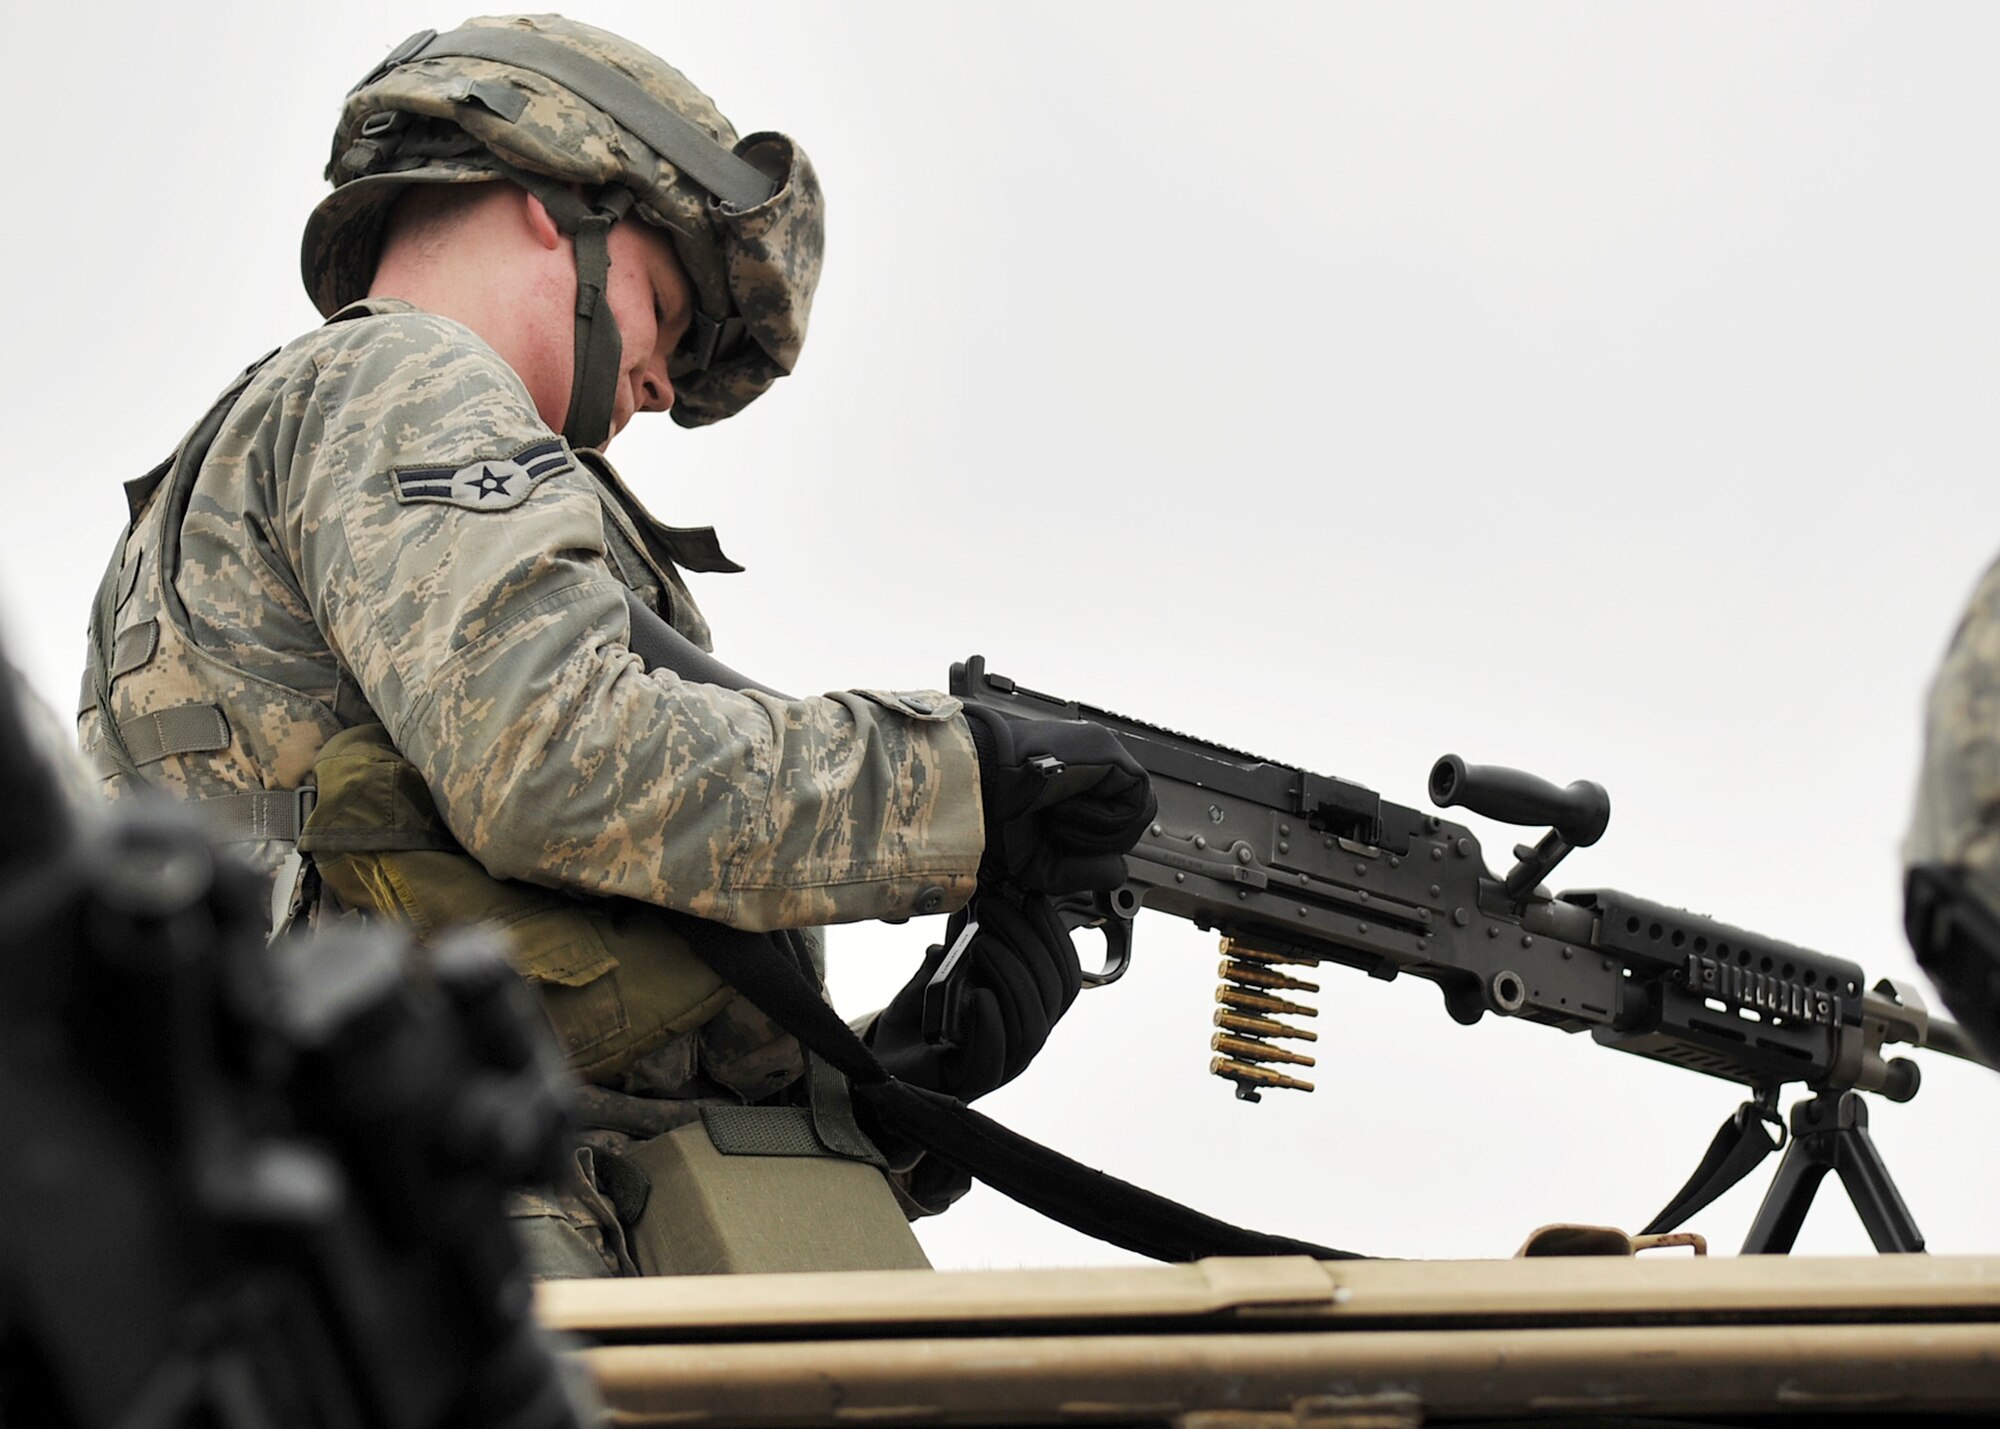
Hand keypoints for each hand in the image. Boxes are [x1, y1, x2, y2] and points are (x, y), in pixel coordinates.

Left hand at [871, 891, 1081, 1102]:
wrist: (883, 1058)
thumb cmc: (919, 1018)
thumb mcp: (943, 970)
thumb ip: (962, 943)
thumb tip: (975, 901)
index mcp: (1028, 1009)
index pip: (1063, 975)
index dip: (1053, 935)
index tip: (1031, 897)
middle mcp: (1023, 1037)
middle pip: (1053, 996)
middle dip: (1028, 944)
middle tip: (994, 912)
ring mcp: (1002, 1064)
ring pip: (1032, 1026)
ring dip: (1011, 977)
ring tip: (982, 945)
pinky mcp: (970, 1083)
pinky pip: (995, 1058)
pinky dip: (991, 1023)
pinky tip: (979, 995)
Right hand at [960, 704, 1154, 895]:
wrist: (971, 790)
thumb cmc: (993, 819)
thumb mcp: (1044, 864)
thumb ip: (1086, 873)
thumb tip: (1119, 871)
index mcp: (1079, 784)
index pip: (1118, 821)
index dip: (1098, 846)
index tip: (1061, 846)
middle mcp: (1095, 765)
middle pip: (1132, 819)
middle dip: (1099, 842)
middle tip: (1055, 832)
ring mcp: (1104, 752)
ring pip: (1137, 812)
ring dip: (1098, 832)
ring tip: (1056, 819)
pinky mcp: (1107, 748)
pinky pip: (1134, 799)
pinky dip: (1103, 820)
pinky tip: (1065, 811)